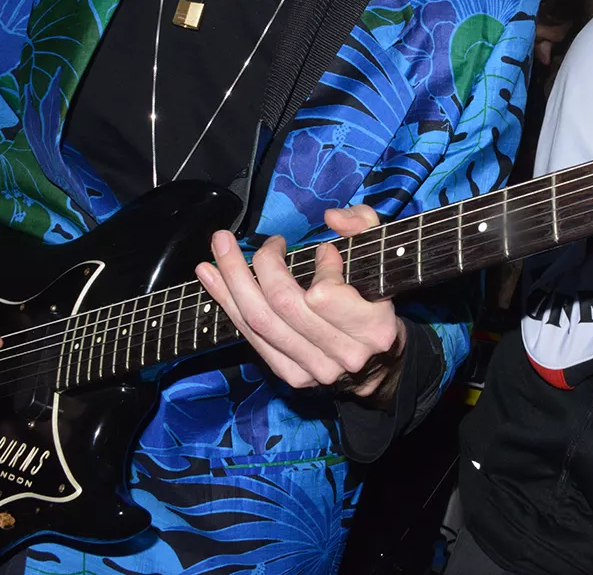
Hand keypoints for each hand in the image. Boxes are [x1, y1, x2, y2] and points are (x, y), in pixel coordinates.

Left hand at [196, 206, 405, 398]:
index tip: (324, 250)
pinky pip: (252, 337)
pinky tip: (211, 278)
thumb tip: (331, 217)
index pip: (324, 295)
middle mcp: (342, 354)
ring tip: (218, 248)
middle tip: (254, 239)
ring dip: (232, 280)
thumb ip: (364, 227)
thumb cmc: (378, 300)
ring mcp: (315, 369)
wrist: (379, 363)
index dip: (318, 267)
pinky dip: (228, 305)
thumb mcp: (381, 256)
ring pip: (260, 320)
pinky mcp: (292, 376)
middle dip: (262, 264)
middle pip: (284, 304)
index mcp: (372, 328)